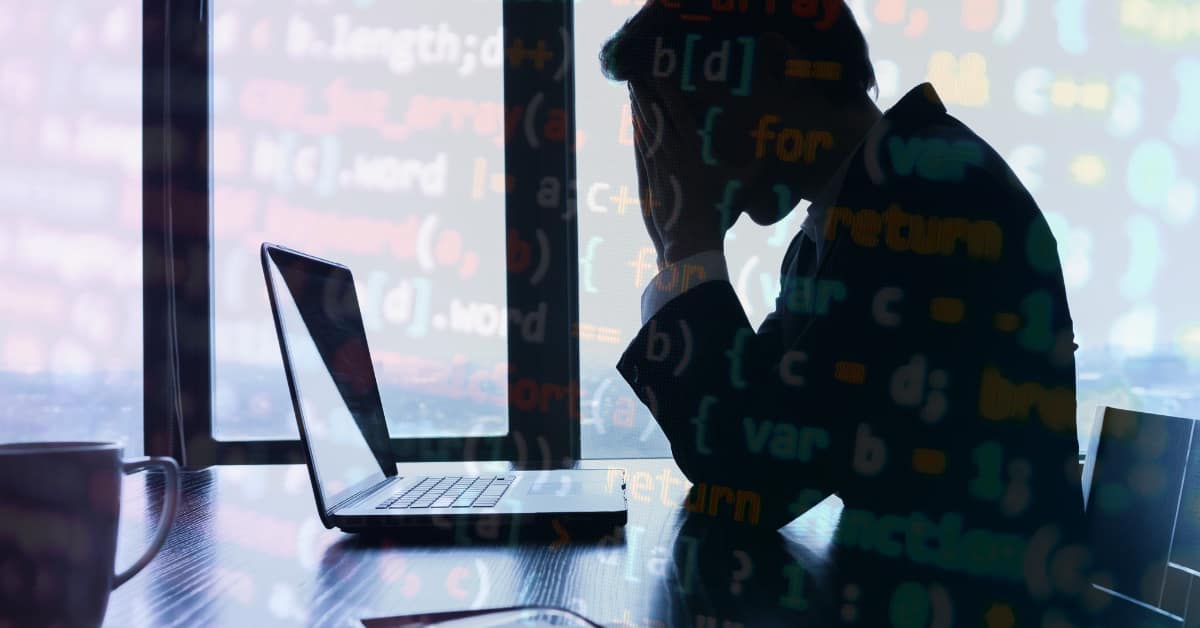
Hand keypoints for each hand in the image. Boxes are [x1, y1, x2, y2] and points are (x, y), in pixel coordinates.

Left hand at [629, 80, 748, 264]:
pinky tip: (633, 124)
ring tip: (632, 91)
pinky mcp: (649, 180)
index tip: (659, 74)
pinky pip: (641, 150)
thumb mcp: (744, 186)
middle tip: (637, 76)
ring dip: (639, 110)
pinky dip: (637, 134)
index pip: (680, 112)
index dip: (669, 91)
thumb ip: (758, 166)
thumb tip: (774, 150)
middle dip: (647, 95)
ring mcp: (659, 166)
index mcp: (696, 149)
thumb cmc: (719, 212)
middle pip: (657, 116)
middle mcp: (675, 153)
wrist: (692, 239)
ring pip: (646, 131)